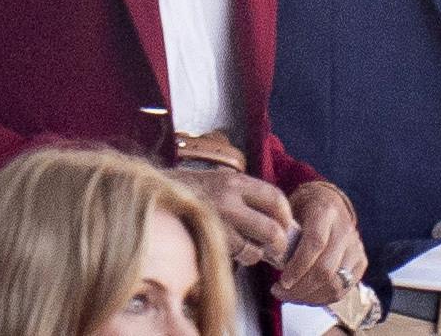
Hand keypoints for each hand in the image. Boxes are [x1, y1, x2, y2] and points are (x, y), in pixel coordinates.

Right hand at [170, 168, 294, 267]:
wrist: (154, 197)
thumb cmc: (191, 192)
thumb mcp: (220, 182)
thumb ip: (245, 196)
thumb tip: (277, 220)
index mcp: (235, 181)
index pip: (275, 197)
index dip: (286, 215)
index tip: (286, 225)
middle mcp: (228, 198)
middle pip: (271, 228)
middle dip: (279, 244)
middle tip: (278, 250)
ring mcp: (216, 222)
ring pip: (254, 248)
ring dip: (256, 254)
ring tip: (251, 250)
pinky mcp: (206, 239)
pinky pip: (234, 256)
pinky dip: (241, 258)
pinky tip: (234, 252)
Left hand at [272, 181, 365, 307]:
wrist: (329, 201)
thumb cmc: (303, 209)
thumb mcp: (289, 210)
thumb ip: (282, 231)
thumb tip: (270, 255)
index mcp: (325, 211)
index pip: (315, 243)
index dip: (298, 267)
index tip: (281, 282)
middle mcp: (345, 228)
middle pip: (326, 269)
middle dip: (301, 288)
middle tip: (280, 292)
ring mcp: (356, 246)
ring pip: (336, 284)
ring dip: (311, 297)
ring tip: (291, 296)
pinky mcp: (361, 261)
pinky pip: (344, 289)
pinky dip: (323, 298)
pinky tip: (306, 296)